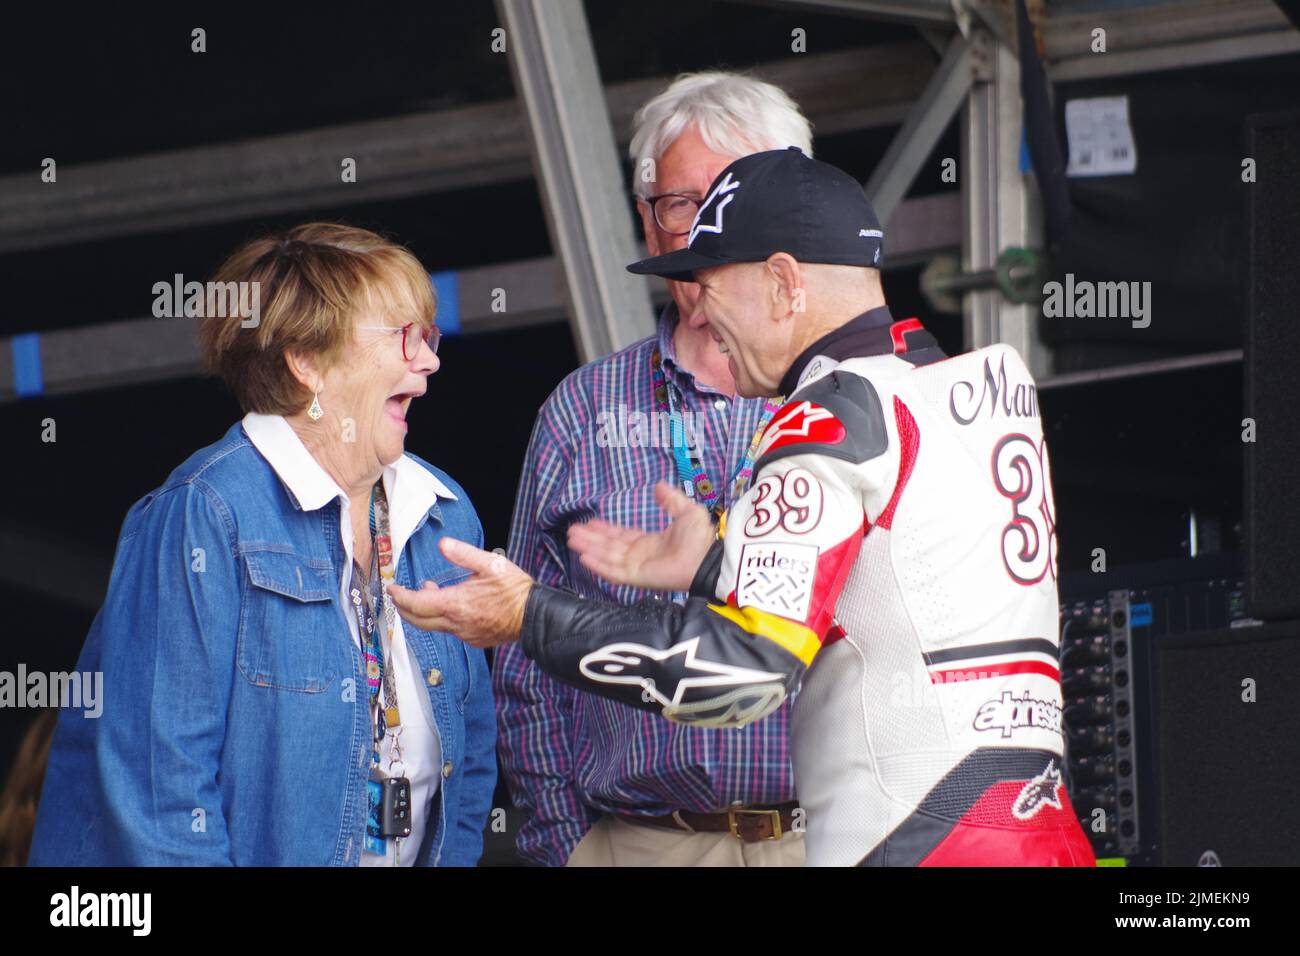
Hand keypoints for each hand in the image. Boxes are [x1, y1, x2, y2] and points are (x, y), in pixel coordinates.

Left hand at [386, 538, 532, 648]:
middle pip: (418, 620)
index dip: (400, 597)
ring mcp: (464, 634)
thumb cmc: (515, 590)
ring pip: (433, 627)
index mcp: (456, 604)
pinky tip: (448, 606)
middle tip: (398, 596)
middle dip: (404, 608)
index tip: (392, 589)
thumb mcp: (491, 564)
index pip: (416, 603)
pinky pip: (449, 630)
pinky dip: (440, 619)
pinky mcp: (473, 639)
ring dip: (422, 613)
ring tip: (426, 593)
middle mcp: (456, 623)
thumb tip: (443, 544)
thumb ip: (464, 554)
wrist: (535, 617)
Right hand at [566, 481, 714, 591]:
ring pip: (606, 557)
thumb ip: (671, 500)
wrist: (707, 556)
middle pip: (609, 546)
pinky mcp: (637, 577)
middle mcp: (641, 556)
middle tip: (573, 530)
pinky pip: (613, 572)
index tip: (591, 522)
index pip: (622, 537)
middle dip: (591, 538)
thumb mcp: (686, 511)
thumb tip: (659, 486)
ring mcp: (638, 567)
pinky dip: (598, 565)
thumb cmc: (701, 538)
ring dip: (589, 548)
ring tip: (572, 539)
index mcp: (651, 543)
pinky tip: (584, 557)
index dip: (606, 530)